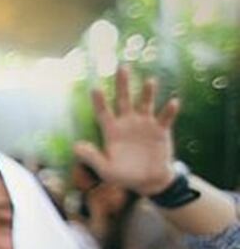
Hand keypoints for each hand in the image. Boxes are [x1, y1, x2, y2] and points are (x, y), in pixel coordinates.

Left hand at [73, 66, 180, 196]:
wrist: (148, 181)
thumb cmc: (124, 176)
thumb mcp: (106, 170)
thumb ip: (92, 157)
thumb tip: (75, 147)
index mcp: (111, 131)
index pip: (103, 112)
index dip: (99, 101)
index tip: (94, 88)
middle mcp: (128, 123)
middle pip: (124, 99)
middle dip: (122, 84)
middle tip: (121, 67)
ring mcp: (145, 124)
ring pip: (145, 103)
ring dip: (147, 92)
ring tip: (150, 81)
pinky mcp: (161, 130)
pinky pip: (165, 118)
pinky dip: (169, 110)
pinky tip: (172, 102)